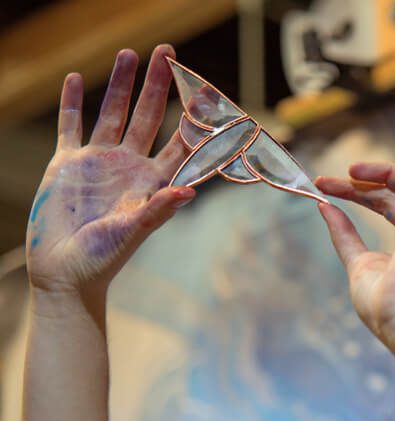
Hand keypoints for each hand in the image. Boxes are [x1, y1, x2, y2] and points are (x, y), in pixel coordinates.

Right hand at [26, 45, 193, 301]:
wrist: (65, 272)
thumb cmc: (104, 259)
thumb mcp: (133, 232)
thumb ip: (158, 210)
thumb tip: (190, 192)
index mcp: (154, 182)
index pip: (180, 142)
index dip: (194, 119)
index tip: (208, 92)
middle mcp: (130, 167)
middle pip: (149, 116)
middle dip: (158, 85)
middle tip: (168, 52)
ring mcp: (99, 163)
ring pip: (113, 113)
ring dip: (122, 84)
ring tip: (131, 53)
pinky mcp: (68, 165)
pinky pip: (71, 126)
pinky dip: (74, 103)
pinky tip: (78, 78)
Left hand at [315, 153, 394, 358]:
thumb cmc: (382, 304)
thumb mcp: (356, 263)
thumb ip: (344, 234)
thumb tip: (324, 206)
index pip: (385, 206)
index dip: (355, 192)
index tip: (324, 187)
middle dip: (363, 180)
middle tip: (328, 179)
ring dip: (383, 171)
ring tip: (352, 170)